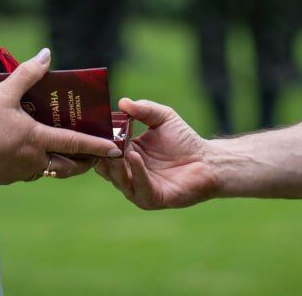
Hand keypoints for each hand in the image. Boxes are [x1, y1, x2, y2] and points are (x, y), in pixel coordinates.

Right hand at [0, 48, 120, 185]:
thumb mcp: (2, 93)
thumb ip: (27, 74)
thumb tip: (46, 54)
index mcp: (37, 140)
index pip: (76, 143)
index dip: (98, 145)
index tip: (116, 148)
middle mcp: (33, 160)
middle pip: (67, 165)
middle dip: (84, 162)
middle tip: (95, 157)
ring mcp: (19, 172)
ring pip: (48, 170)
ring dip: (61, 164)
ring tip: (66, 154)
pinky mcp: (5, 178)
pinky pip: (29, 172)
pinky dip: (38, 165)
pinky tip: (32, 155)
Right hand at [95, 97, 219, 209]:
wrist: (208, 160)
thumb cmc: (184, 139)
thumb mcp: (162, 117)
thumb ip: (143, 109)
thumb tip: (122, 102)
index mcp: (127, 155)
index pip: (105, 148)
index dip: (100, 138)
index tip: (93, 125)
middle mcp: (128, 173)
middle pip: (106, 165)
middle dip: (102, 153)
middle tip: (99, 138)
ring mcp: (138, 188)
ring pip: (118, 178)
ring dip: (116, 163)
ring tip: (116, 147)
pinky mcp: (151, 198)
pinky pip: (139, 187)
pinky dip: (135, 171)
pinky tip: (134, 156)